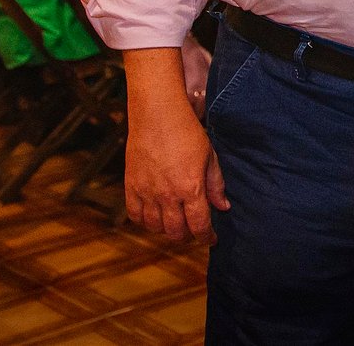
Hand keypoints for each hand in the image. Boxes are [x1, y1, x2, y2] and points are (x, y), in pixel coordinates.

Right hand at [123, 48, 229, 242]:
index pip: (199, 225)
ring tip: (175, 224)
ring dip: (166, 230)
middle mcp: (167, 195)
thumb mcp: (209, 156)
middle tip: (193, 231)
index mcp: (191, 188)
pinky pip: (135, 215)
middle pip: (175, 232)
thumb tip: (223, 207)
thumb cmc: (187, 131)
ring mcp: (147, 192)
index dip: (206, 237)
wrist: (157, 114)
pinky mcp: (130, 186)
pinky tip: (154, 217)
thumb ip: (215, 184)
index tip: (211, 239)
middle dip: (187, 236)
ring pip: (155, 227)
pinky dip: (144, 221)